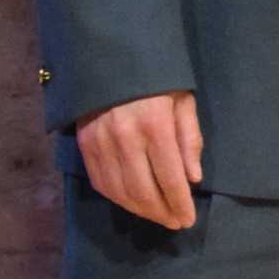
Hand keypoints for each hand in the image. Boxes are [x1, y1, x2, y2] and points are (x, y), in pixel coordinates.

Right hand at [76, 89, 204, 228]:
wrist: (110, 57)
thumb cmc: (155, 77)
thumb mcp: (182, 99)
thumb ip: (189, 137)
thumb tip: (193, 178)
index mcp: (155, 124)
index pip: (169, 178)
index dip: (180, 203)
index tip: (188, 219)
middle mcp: (125, 137)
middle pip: (144, 191)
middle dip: (162, 212)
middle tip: (175, 222)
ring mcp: (101, 143)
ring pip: (120, 192)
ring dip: (140, 210)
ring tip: (158, 215)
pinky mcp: (84, 144)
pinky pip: (100, 183)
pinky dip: (118, 198)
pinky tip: (132, 202)